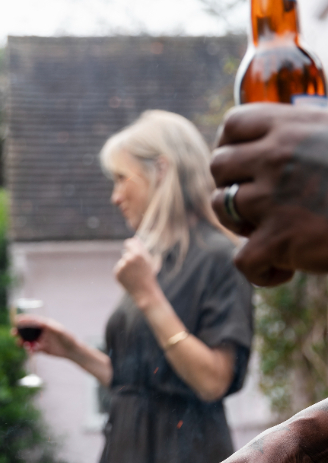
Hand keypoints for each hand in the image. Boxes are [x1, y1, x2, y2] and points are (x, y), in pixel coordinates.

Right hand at [12, 316, 78, 357]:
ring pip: (29, 340)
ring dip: (23, 342)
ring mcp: (41, 340)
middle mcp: (42, 331)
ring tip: (20, 344)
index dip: (24, 320)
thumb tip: (40, 322)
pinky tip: (30, 351)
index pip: (33, 320)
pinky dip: (30, 350)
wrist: (72, 351)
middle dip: (20, 331)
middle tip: (13, 333)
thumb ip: (49, 326)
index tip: (16, 320)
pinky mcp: (42, 349)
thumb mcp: (59, 330)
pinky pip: (33, 349)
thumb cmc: (68, 338)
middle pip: (28, 330)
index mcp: (45, 324)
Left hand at [113, 237, 160, 307]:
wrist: (144, 291)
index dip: (130, 246)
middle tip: (136, 268)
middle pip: (125, 253)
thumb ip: (141, 248)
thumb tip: (134, 238)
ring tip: (133, 274)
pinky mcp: (117, 274)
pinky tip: (129, 278)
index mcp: (138, 254)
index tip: (132, 250)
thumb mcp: (148, 260)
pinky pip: (118, 269)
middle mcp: (128, 259)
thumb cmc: (148, 275)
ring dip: (125, 266)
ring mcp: (122, 266)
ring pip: (122, 262)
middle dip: (129, 258)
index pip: (129, 242)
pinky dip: (122, 273)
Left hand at [211, 104, 327, 285]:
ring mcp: (273, 197)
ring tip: (271, 234)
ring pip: (223, 208)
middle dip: (232, 188)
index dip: (229, 147)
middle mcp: (276, 156)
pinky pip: (242, 260)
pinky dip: (260, 273)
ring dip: (240, 226)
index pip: (234, 125)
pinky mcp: (278, 238)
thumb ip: (309, 134)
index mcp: (292, 125)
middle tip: (259, 208)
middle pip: (219, 167)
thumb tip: (295, 126)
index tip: (241, 167)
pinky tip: (284, 271)